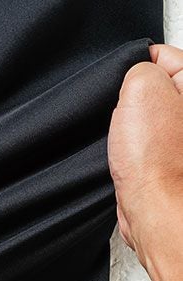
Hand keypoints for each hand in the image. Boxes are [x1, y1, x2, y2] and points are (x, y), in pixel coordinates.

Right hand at [108, 43, 182, 280]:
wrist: (151, 206)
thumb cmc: (153, 160)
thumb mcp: (141, 88)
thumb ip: (138, 67)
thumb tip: (135, 71)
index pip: (163, 55)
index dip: (136, 65)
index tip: (124, 81)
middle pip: (152, 87)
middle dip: (129, 97)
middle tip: (123, 111)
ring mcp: (176, 139)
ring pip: (141, 116)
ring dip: (125, 123)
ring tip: (123, 134)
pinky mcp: (162, 159)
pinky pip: (137, 140)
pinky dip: (125, 144)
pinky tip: (123, 151)